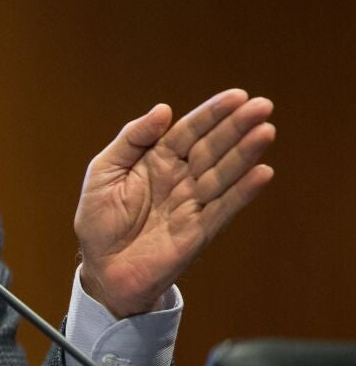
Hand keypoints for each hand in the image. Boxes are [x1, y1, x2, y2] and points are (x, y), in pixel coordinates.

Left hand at [74, 89, 274, 317]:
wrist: (101, 269)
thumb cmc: (99, 220)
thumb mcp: (104, 171)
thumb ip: (132, 139)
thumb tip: (163, 109)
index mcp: (157, 160)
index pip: (189, 131)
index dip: (212, 114)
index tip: (237, 96)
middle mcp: (179, 178)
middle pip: (212, 147)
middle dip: (237, 127)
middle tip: (263, 106)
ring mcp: (191, 204)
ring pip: (223, 173)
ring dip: (245, 153)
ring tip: (266, 131)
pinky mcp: (199, 230)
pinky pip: (224, 208)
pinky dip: (243, 192)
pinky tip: (262, 173)